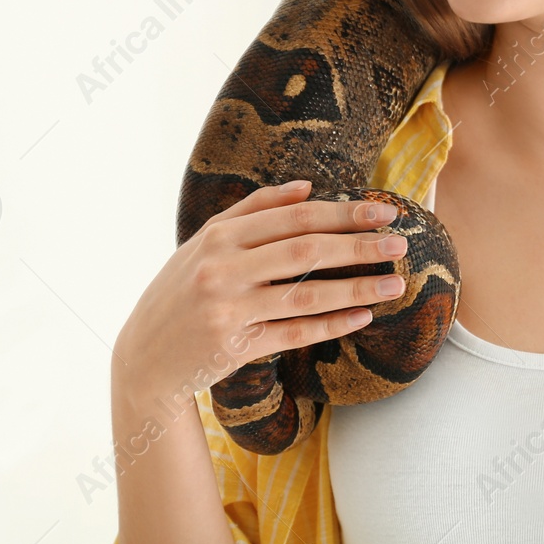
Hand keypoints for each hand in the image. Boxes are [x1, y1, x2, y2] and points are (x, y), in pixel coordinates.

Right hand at [113, 180, 409, 407]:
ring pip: (306, 295)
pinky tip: (363, 317)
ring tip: (395, 284)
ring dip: (356, 289)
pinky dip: (332, 325)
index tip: (384, 211)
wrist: (143, 356)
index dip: (344, 212)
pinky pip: (294, 333)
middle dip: (359, 245)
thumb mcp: (206, 242)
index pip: (295, 217)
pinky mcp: (234, 348)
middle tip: (400, 243)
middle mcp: (222, 269)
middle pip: (305, 251)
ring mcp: (228, 310)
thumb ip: (253, 210)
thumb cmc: (182, 290)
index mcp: (219, 235)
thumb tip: (306, 187)